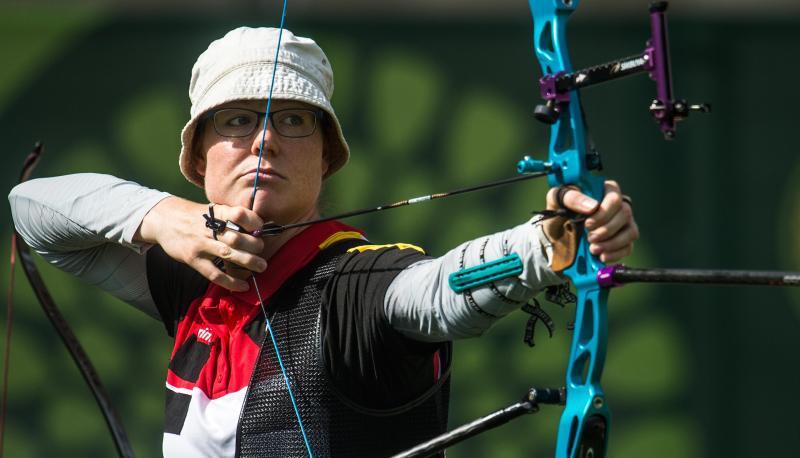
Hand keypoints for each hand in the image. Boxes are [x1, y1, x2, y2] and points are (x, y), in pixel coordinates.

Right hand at [136, 197, 265, 291]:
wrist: (164, 219)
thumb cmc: (196, 217)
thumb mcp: (214, 210)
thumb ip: (232, 218)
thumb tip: (260, 230)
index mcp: (218, 212)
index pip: (241, 214)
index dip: (255, 222)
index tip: (262, 230)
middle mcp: (210, 228)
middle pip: (237, 237)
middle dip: (254, 246)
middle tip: (262, 251)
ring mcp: (201, 244)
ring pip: (228, 254)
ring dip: (248, 262)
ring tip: (261, 267)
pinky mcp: (193, 259)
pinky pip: (215, 273)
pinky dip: (231, 281)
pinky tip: (243, 286)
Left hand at [545, 180, 638, 262]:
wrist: (556, 238)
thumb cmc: (558, 213)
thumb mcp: (557, 201)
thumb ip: (572, 198)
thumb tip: (593, 206)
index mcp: (602, 190)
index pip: (614, 195)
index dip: (604, 211)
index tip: (588, 223)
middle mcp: (617, 206)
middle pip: (625, 213)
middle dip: (606, 229)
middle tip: (590, 238)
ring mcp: (622, 224)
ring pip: (631, 231)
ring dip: (612, 243)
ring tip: (594, 249)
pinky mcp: (623, 241)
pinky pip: (628, 247)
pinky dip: (615, 254)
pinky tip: (601, 256)